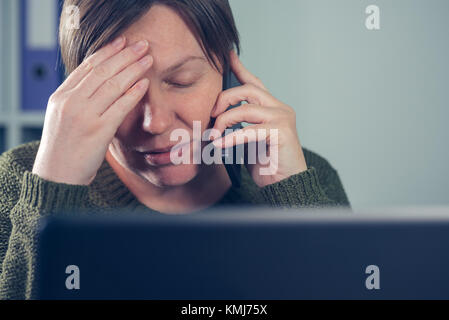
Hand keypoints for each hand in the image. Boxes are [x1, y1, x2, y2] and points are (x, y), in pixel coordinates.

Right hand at [33, 36, 152, 184]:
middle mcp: (70, 102)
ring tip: (148, 59)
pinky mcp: (98, 131)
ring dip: (133, 69)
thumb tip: (98, 83)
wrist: (57, 177)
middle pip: (102, 71)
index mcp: (60, 96)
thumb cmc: (64, 149)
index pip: (87, 66)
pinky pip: (120, 107)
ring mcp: (84, 116)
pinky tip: (145, 83)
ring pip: (112, 85)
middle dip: (124, 55)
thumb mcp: (63, 118)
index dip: (107, 51)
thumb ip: (77, 99)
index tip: (122, 41)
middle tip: (141, 44)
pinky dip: (133, 93)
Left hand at [209, 51, 307, 187]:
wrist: (285, 185)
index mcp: (271, 108)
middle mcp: (280, 108)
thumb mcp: (247, 140)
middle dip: (224, 99)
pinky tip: (220, 145)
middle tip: (211, 115)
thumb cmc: (266, 164)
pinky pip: (250, 130)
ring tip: (214, 136)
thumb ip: (237, 125)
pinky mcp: (282, 133)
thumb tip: (215, 119)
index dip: (240, 68)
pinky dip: (231, 137)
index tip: (227, 56)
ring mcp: (283, 119)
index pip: (254, 83)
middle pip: (248, 90)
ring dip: (224, 121)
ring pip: (246, 109)